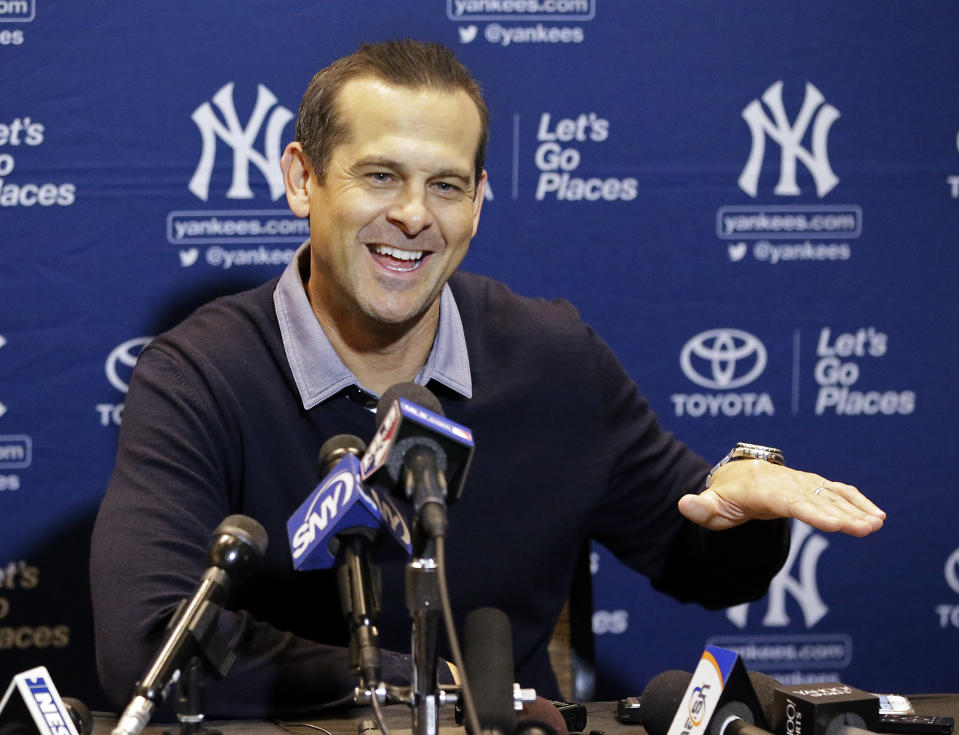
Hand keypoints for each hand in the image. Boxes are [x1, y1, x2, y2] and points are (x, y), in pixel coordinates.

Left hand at [677, 459, 884, 536]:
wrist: (737, 476)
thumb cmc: (724, 496)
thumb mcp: (710, 506)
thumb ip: (700, 508)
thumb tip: (684, 503)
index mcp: (763, 488)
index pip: (790, 501)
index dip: (813, 512)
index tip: (834, 524)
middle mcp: (787, 481)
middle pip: (816, 499)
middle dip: (842, 514)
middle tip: (866, 528)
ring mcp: (803, 482)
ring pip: (831, 494)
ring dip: (856, 508)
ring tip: (877, 524)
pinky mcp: (813, 485)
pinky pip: (838, 491)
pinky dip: (857, 501)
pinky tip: (877, 516)